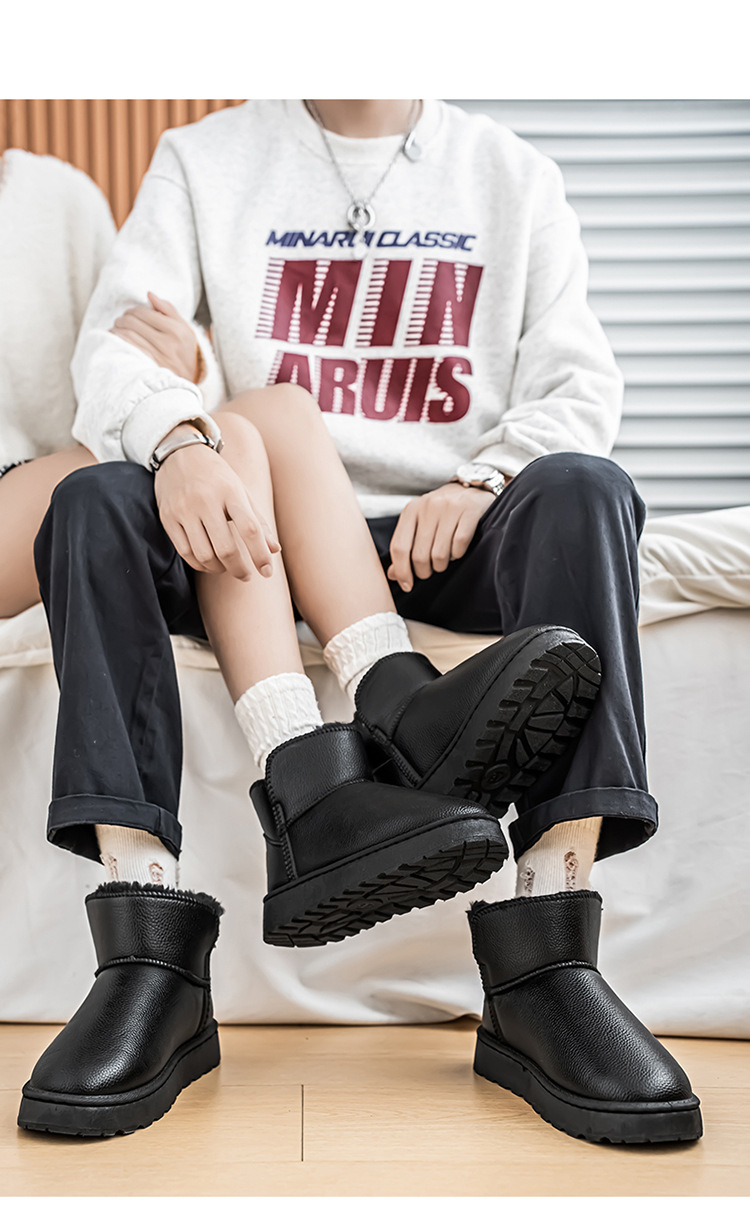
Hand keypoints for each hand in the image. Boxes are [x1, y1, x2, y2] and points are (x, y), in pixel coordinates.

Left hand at [110, 292, 201, 382]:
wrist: (191, 378)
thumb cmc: (185, 350)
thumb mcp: (184, 327)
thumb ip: (168, 309)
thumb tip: (149, 294)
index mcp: (176, 330)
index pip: (145, 312)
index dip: (133, 310)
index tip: (131, 313)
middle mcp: (167, 343)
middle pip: (133, 322)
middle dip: (123, 318)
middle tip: (121, 319)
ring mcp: (157, 356)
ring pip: (127, 335)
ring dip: (117, 328)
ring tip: (117, 327)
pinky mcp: (148, 366)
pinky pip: (128, 349)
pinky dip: (118, 340)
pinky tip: (116, 338)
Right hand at [154, 437, 280, 581]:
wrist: (180, 453)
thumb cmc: (217, 477)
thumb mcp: (241, 492)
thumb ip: (258, 521)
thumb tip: (274, 550)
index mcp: (230, 492)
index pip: (249, 529)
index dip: (260, 554)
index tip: (267, 572)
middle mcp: (206, 501)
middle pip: (226, 548)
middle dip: (239, 569)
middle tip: (246, 576)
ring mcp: (184, 510)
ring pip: (204, 554)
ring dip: (219, 568)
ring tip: (227, 567)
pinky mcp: (168, 517)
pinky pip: (185, 552)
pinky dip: (200, 564)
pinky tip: (209, 563)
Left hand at [387, 482, 495, 591]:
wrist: (471, 487)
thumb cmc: (441, 510)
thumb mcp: (419, 522)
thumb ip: (405, 546)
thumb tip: (393, 575)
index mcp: (411, 510)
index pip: (399, 547)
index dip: (402, 571)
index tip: (407, 585)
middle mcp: (428, 507)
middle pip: (419, 555)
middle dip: (424, 571)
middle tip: (428, 571)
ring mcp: (449, 508)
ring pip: (439, 554)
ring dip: (441, 565)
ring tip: (443, 560)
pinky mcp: (469, 512)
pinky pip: (459, 545)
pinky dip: (457, 554)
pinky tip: (456, 550)